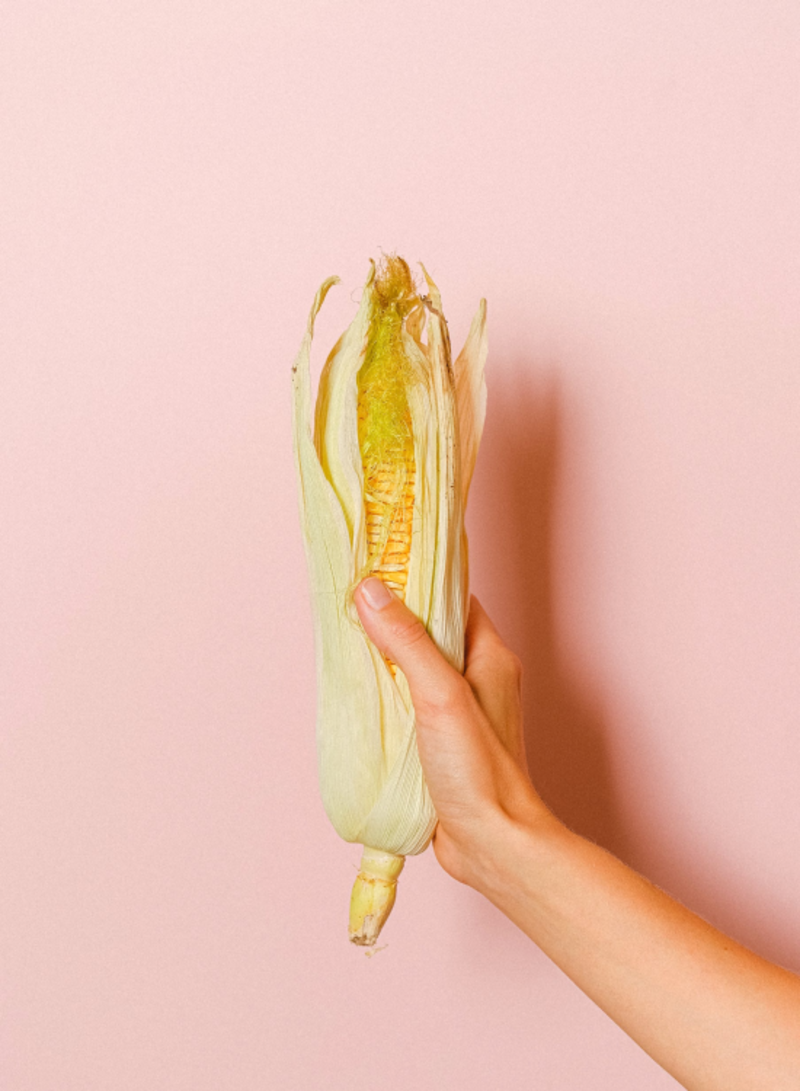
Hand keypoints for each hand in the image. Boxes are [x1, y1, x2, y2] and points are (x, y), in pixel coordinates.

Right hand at [354, 578, 555, 888]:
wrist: (493, 845)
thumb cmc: (479, 770)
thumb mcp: (439, 695)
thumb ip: (407, 642)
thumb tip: (371, 591)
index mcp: (490, 657)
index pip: (454, 600)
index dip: (419, 582)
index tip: (379, 569)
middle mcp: (479, 678)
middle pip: (431, 632)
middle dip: (393, 619)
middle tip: (351, 604)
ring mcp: (460, 711)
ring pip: (417, 668)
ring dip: (385, 658)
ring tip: (345, 642)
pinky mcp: (442, 741)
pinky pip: (409, 703)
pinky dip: (385, 694)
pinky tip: (358, 694)